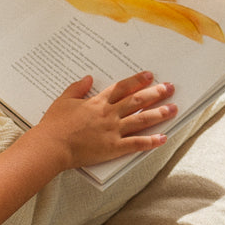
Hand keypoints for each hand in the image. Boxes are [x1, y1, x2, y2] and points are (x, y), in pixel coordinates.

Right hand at [34, 71, 176, 169]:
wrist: (51, 145)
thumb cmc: (54, 125)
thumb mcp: (63, 100)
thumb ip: (76, 88)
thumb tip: (88, 78)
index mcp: (97, 102)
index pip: (122, 88)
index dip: (137, 80)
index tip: (150, 76)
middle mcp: (109, 114)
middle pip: (137, 100)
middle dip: (155, 93)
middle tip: (169, 88)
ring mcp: (113, 131)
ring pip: (141, 119)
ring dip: (159, 113)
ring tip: (173, 109)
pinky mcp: (113, 148)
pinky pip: (136, 144)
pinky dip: (151, 141)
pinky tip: (163, 137)